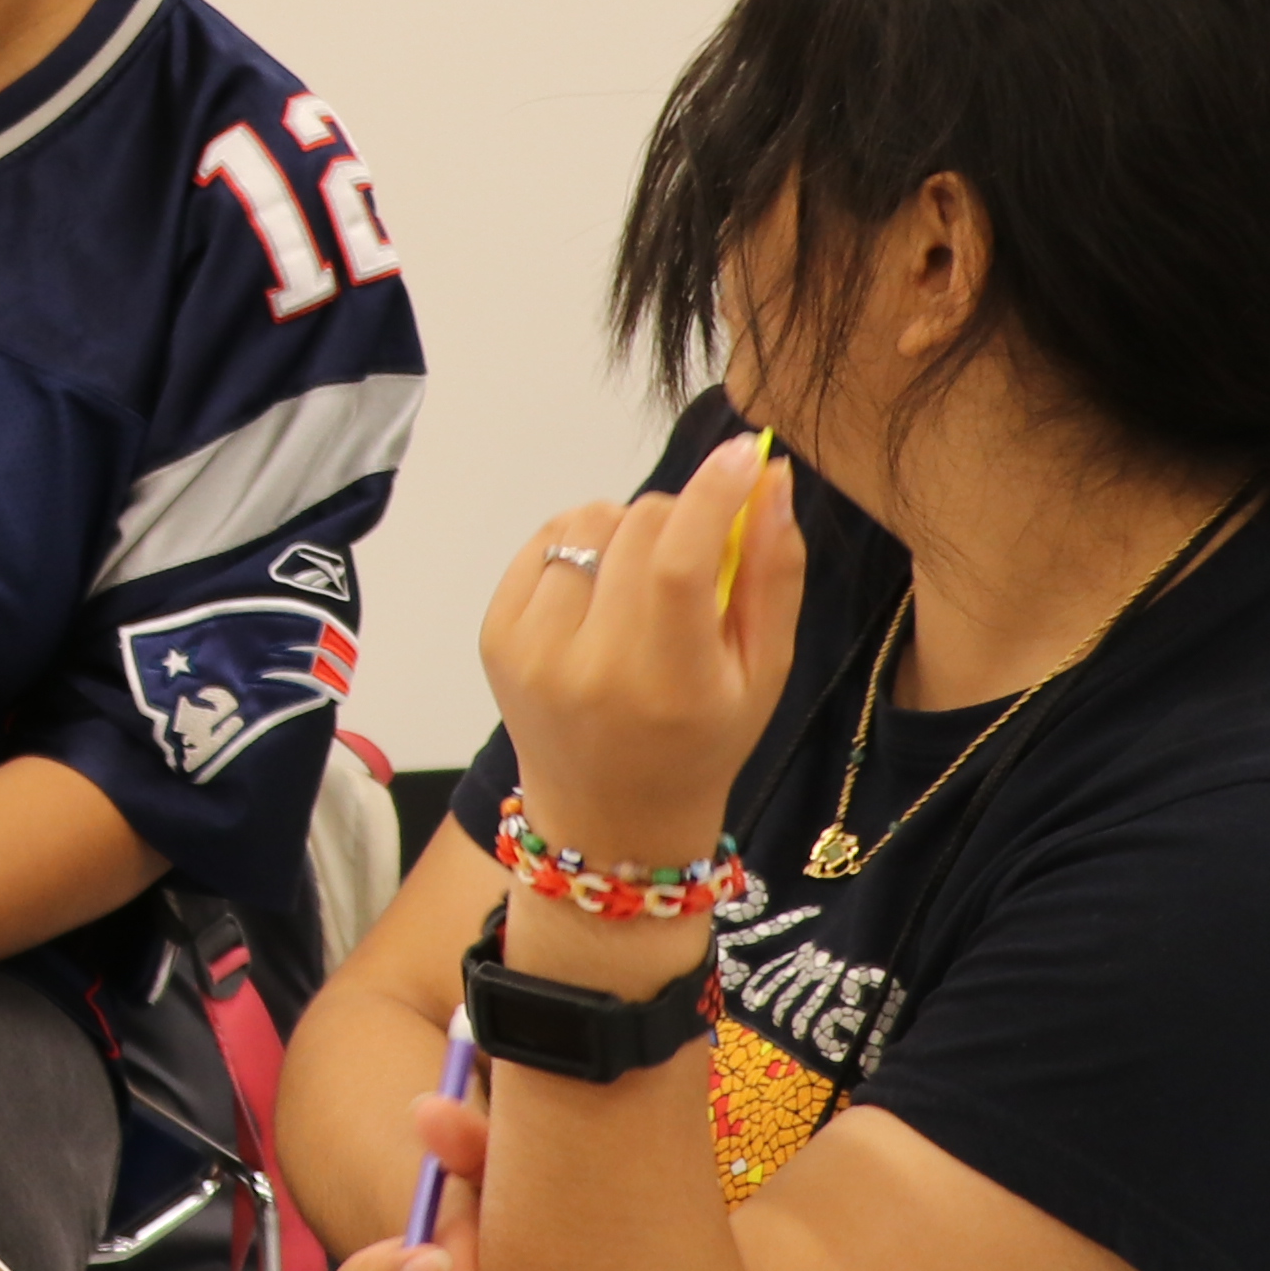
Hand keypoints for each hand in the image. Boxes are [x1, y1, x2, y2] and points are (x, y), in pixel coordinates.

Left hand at [476, 430, 806, 878]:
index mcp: (665, 683)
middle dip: (681, 518)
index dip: (714, 495)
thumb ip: (774, 574)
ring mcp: (529, 650)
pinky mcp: (494, 635)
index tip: (742, 455)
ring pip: (588, 522)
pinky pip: (546, 540)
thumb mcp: (763, 672)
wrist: (608, 815)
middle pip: (639, 528)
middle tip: (696, 559)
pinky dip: (581, 545)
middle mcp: (587, 666)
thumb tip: (771, 479)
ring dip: (627, 531)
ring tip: (643, 584)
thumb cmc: (702, 741)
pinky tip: (600, 592)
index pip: (680, 561)